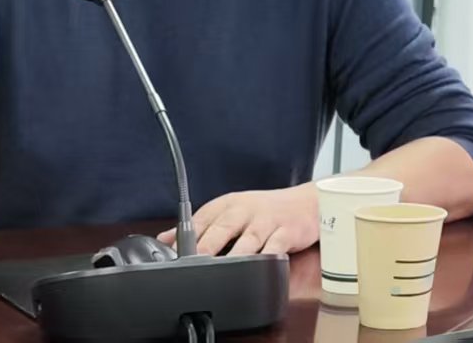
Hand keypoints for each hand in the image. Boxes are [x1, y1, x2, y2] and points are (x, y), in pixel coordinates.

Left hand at [159, 183, 318, 256]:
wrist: (307, 203)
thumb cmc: (266, 210)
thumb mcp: (230, 212)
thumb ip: (199, 226)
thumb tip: (165, 239)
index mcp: (227, 205)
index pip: (201, 219)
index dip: (186, 238)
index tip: (173, 255)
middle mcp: (245, 210)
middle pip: (222, 228)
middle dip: (207, 246)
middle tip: (193, 262)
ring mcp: (267, 221)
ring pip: (248, 239)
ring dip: (235, 254)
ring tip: (223, 269)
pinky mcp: (288, 232)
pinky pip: (277, 246)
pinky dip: (268, 257)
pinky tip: (259, 266)